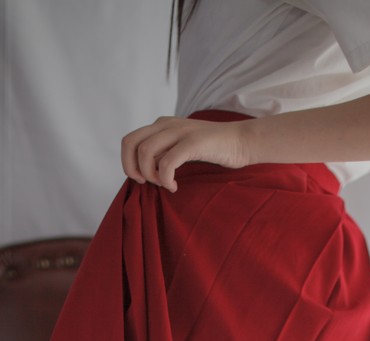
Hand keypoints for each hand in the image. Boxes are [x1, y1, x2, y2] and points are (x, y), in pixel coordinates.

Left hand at [120, 116, 247, 191]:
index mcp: (162, 125)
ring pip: (145, 152)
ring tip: (164, 184)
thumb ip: (163, 153)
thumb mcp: (181, 148)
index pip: (129, 140)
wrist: (241, 141)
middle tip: (146, 183)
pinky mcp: (192, 142)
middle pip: (130, 143)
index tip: (142, 179)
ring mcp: (179, 131)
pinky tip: (174, 186)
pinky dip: (166, 179)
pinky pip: (167, 163)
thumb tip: (145, 170)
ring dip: (150, 174)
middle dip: (131, 168)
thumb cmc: (213, 149)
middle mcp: (166, 124)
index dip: (128, 163)